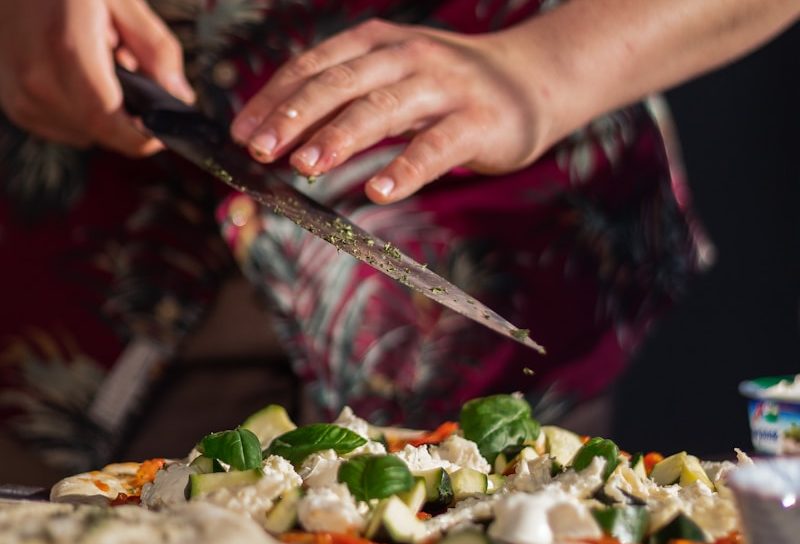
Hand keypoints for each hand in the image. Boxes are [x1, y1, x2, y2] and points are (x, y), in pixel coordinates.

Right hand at [0, 0, 193, 155]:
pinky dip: (79, 112)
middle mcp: (37, 79)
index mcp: (67, 50)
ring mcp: (19, 94)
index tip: (164, 131)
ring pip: (84, 135)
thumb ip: (156, 49)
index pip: (112, 124)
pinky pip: (63, 128)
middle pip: (103, 134)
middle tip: (127, 74)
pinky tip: (76, 78)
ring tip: (97, 68)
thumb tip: (180, 95)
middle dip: (127, 117)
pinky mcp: (13, 102)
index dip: (145, 137)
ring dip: (102, 114)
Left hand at [231, 19, 556, 203]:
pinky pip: (436, 146)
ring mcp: (444, 86)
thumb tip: (288, 134)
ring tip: (306, 167)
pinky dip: (405, 168)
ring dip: (340, 138)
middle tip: (260, 151)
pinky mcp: (477, 121)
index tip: (241, 133)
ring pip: (383, 109)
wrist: (533, 78)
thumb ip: (351, 98)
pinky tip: (378, 190)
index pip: (315, 66)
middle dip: (295, 116)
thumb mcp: (396, 78)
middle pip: (341, 83)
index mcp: (379, 43)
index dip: (275, 98)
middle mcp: (407, 56)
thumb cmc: (451, 87)